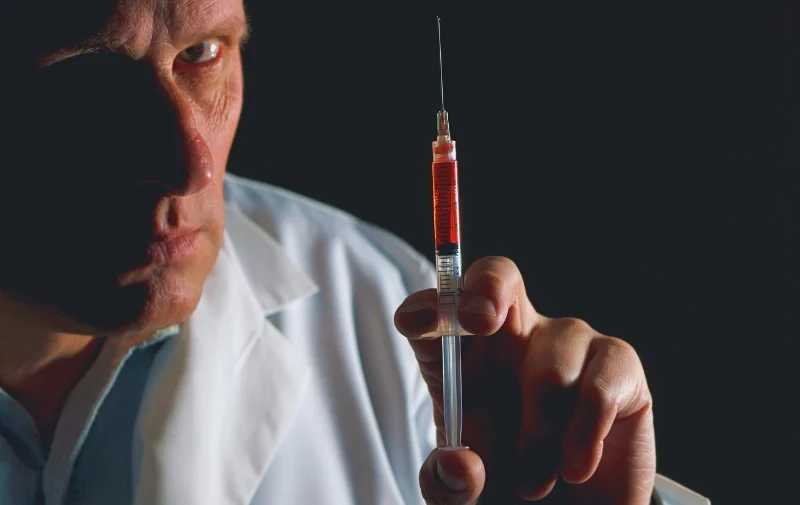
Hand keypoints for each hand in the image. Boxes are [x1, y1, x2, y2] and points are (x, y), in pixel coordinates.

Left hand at [394, 256, 655, 504]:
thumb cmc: (507, 489)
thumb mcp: (464, 497)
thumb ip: (448, 484)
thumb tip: (460, 463)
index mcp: (460, 358)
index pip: (434, 313)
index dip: (424, 309)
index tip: (415, 323)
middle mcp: (511, 337)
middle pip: (498, 275)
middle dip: (486, 288)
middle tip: (478, 323)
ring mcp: (567, 344)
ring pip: (549, 364)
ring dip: (538, 434)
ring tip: (532, 482)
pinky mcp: (617, 365)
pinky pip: (600, 383)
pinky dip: (584, 434)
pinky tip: (574, 467)